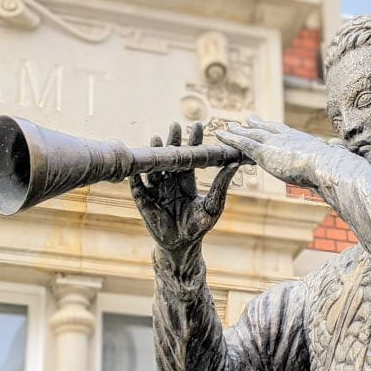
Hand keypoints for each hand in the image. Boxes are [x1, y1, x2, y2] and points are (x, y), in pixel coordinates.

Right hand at [129, 122, 238, 251]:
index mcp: (187, 181)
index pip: (190, 157)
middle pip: (171, 157)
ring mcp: (156, 190)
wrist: (182, 245)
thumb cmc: (199, 226)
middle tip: (175, 125)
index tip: (197, 125)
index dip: (193, 141)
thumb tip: (234, 164)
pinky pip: (138, 186)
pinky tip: (137, 165)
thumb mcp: (214, 204)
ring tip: (157, 138)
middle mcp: (171, 181)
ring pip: (154, 167)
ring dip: (155, 153)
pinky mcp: (144, 201)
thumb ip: (221, 184)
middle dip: (173, 140)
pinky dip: (136, 176)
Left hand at [215, 116, 332, 187]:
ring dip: (238, 131)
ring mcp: (274, 143)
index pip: (284, 132)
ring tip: (227, 128)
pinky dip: (231, 138)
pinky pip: (243, 143)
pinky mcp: (264, 152)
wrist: (326, 165)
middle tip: (247, 120)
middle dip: (255, 125)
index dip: (274, 128)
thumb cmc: (334, 166)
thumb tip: (344, 151)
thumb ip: (334, 153)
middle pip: (266, 129)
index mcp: (301, 140)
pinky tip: (220, 135)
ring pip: (251, 134)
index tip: (269, 124)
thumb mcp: (335, 157)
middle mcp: (286, 137)